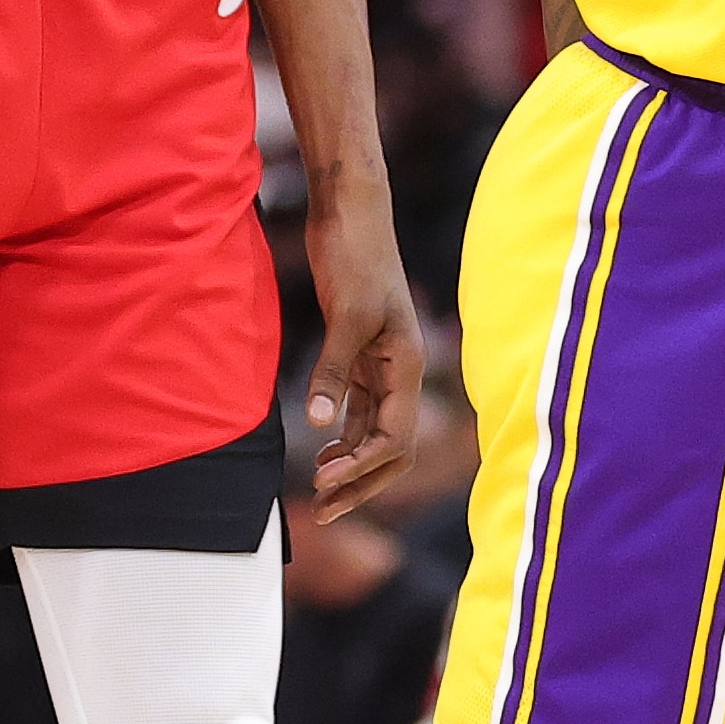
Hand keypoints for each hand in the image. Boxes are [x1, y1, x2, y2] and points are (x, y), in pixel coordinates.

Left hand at [303, 195, 425, 523]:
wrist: (351, 213)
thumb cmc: (356, 256)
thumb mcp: (345, 314)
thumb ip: (333, 370)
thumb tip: (320, 424)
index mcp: (407, 364)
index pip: (395, 438)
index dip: (363, 468)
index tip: (324, 481)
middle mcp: (400, 370)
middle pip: (391, 447)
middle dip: (361, 481)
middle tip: (323, 510)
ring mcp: (382, 362)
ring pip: (373, 430)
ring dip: (350, 463)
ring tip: (317, 489)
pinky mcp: (362, 351)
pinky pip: (359, 407)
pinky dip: (344, 434)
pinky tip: (321, 450)